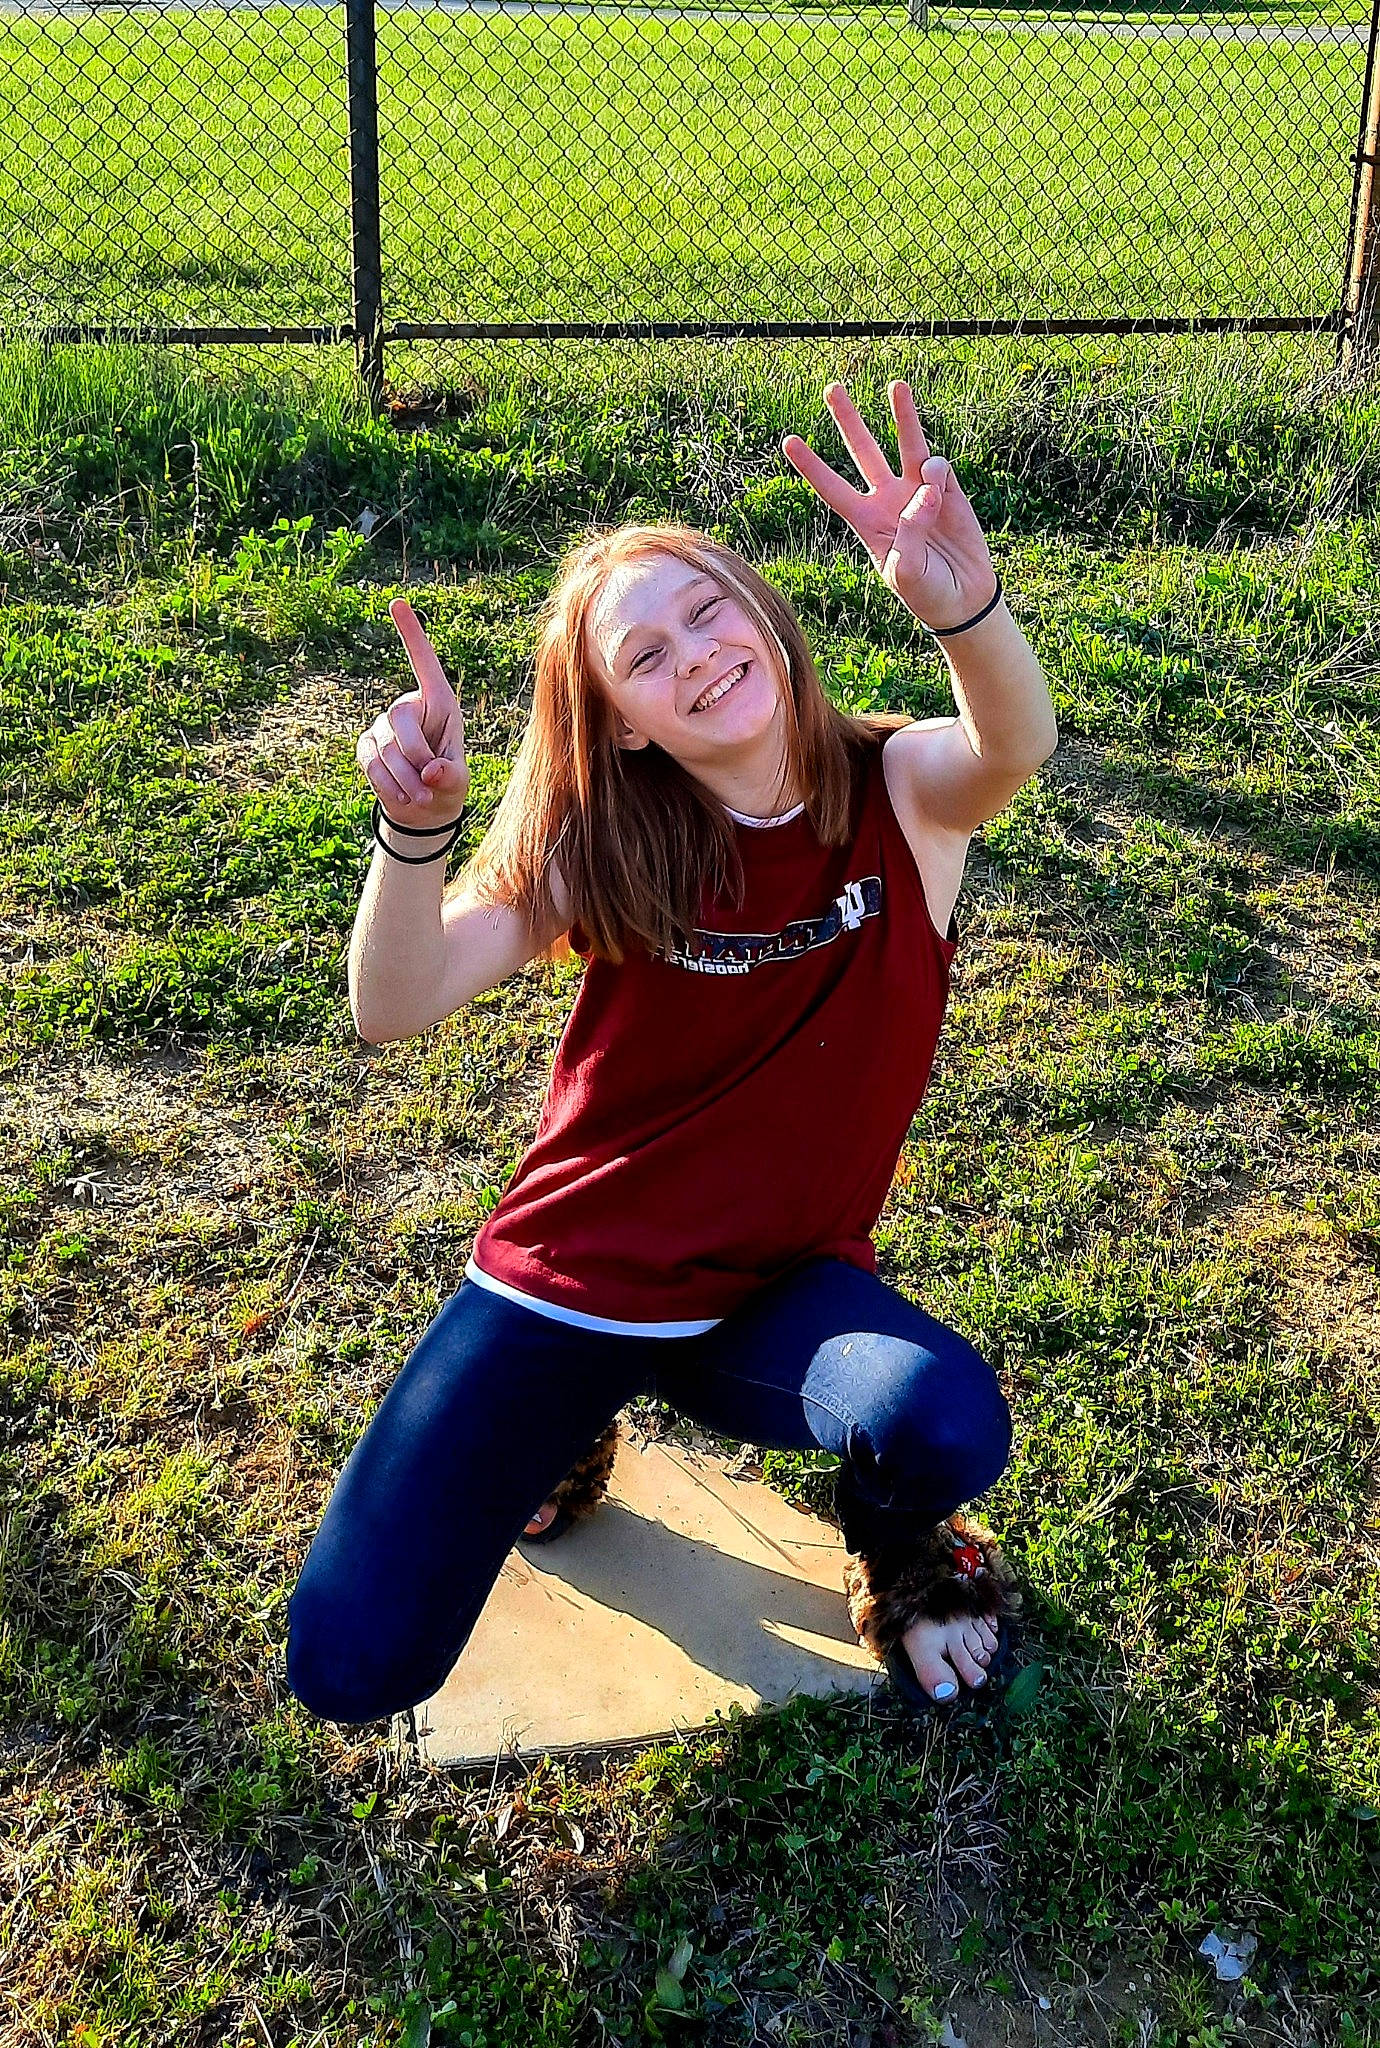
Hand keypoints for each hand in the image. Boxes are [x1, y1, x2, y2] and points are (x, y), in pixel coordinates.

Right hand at [358, 599, 469, 826]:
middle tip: (428, 784)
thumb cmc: (448, 785)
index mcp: (440, 703)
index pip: (424, 663)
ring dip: (403, 777)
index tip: (396, 602)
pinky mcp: (367, 745)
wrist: (423, 809)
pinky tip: (401, 796)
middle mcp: (410, 707)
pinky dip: (386, 784)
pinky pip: (369, 761)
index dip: (411, 634)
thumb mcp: (458, 782)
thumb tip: (432, 772)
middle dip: (414, 754)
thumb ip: (450, 775)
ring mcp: (384, 725)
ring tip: (421, 798)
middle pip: (400, 718)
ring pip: (384, 745)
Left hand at [782, 381, 997, 630]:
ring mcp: (918, 491)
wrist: (964, 601)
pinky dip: (937, 473)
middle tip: (832, 387)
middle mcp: (888, 500)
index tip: (787, 441)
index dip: (811, 466)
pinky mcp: (949, 491)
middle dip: (848, 420)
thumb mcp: (906, 573)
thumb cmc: (926, 593)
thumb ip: (910, 532)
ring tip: (896, 385)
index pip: (832, 489)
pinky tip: (939, 492)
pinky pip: (938, 468)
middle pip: (863, 451)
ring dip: (902, 415)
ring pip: (905, 444)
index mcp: (866, 522)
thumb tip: (924, 488)